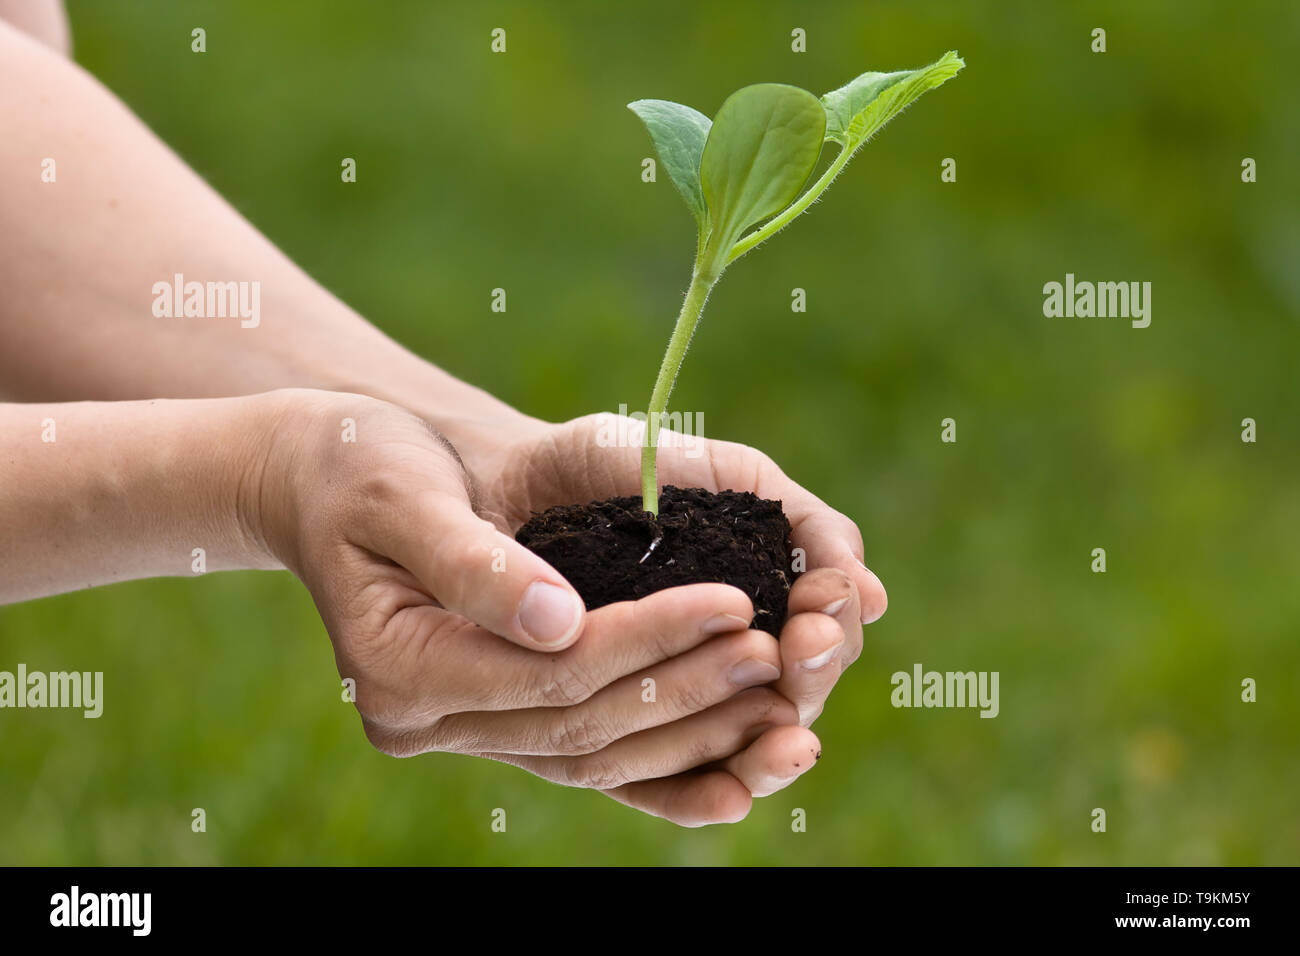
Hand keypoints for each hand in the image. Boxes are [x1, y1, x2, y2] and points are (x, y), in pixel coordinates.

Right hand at [252, 390, 801, 823]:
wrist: (330, 480)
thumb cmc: (362, 466)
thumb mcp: (402, 492)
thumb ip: (473, 562)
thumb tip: (559, 624)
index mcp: (397, 667)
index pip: (550, 671)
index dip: (647, 640)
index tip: (732, 601)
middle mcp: (425, 721)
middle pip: (582, 725)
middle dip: (688, 688)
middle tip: (778, 648)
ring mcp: (463, 731)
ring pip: (598, 759)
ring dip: (696, 738)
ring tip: (785, 708)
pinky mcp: (499, 720)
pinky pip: (592, 763)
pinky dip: (667, 772)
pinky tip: (740, 776)